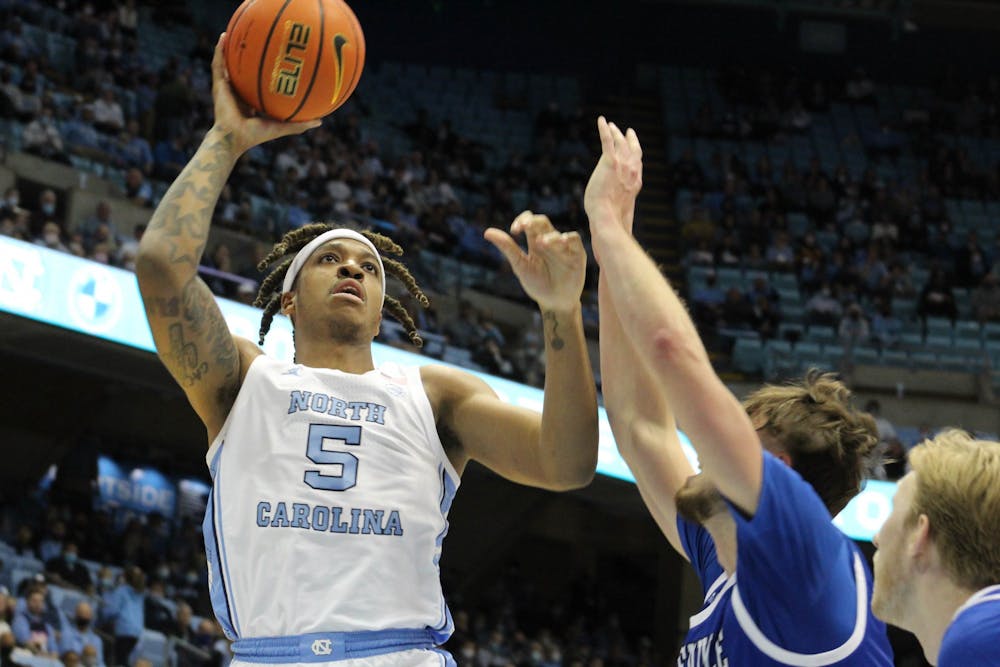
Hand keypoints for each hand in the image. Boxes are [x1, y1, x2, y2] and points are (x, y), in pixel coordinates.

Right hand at [210, 33, 319, 156]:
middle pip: (243, 71)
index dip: (264, 74)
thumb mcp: (282, 127)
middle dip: (248, 57)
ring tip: (236, 31)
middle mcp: (238, 93)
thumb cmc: (256, 136)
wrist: (234, 138)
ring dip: (231, 48)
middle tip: (258, 40)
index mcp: (251, 102)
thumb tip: (321, 121)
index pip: (257, 85)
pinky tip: (224, 36)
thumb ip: (300, 124)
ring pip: (228, 64)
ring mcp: (226, 88)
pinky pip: (218, 64)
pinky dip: (220, 49)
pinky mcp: (218, 85)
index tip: (276, 61)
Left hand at [485, 211, 586, 311]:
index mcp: (535, 243)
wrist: (555, 303)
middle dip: (533, 222)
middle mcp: (549, 242)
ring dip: (548, 236)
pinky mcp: (577, 254)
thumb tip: (487, 232)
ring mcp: (563, 247)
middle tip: (525, 227)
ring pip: (556, 232)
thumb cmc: (537, 285)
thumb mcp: (520, 266)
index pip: (529, 222)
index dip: (522, 220)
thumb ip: (507, 248)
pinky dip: (567, 238)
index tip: (515, 230)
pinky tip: (560, 243)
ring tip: (541, 243)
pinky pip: (574, 239)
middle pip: (542, 222)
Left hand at [584, 116, 642, 233]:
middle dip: (629, 139)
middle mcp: (632, 171)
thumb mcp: (620, 213)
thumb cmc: (612, 220)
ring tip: (611, 125)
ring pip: (620, 143)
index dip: (635, 154)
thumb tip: (623, 226)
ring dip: (616, 133)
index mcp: (635, 183)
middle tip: (625, 131)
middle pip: (632, 150)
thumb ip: (622, 210)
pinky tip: (601, 120)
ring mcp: (622, 166)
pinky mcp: (609, 162)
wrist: (608, 217)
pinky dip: (604, 129)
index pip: (637, 164)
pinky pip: (607, 141)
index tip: (632, 147)